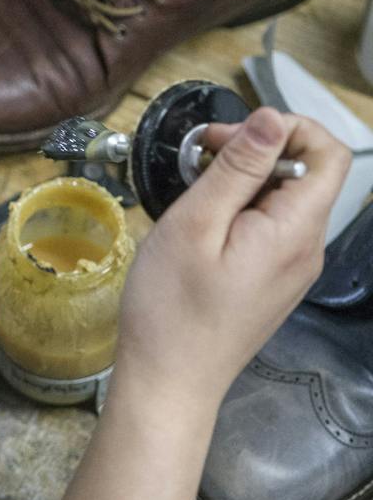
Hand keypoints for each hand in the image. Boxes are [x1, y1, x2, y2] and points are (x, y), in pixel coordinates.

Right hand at [115, 108, 349, 411]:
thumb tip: (270, 118)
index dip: (287, 128)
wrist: (170, 380)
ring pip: (284, 202)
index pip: (329, 153)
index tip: (228, 135)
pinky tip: (200, 226)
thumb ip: (237, 170)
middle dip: (255, 152)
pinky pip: (270, 230)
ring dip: (243, 182)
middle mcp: (307, 249)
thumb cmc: (173, 305)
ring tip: (191, 191)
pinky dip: (239, 211)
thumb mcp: (196, 224)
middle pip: (305, 175)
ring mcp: (292, 270)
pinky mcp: (273, 284)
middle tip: (196, 157)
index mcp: (295, 230)